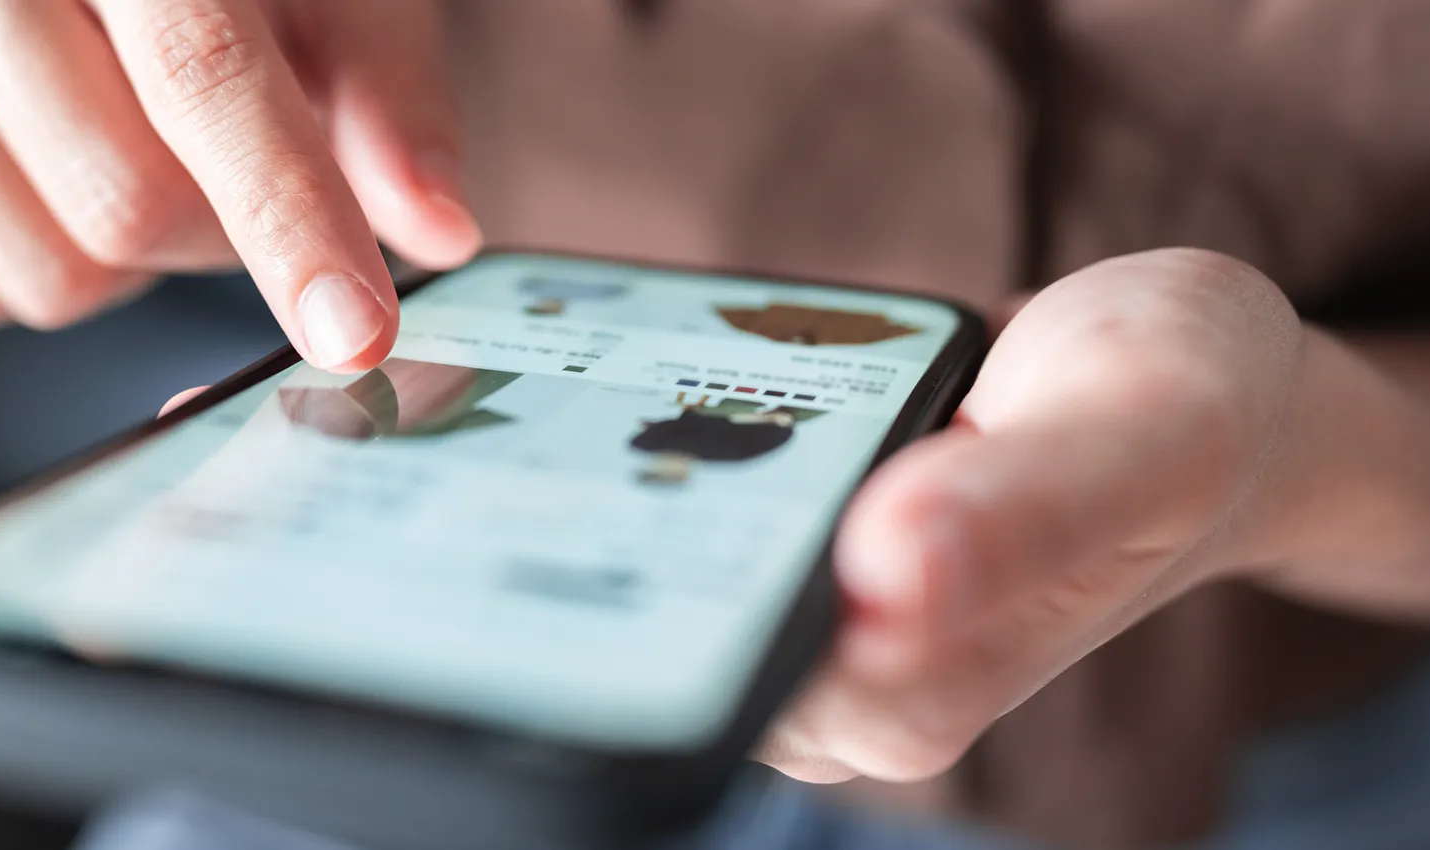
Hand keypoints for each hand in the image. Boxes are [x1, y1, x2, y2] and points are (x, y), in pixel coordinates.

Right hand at [0, 0, 480, 370]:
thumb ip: (391, 101)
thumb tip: (436, 228)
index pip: (200, 74)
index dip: (289, 214)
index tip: (353, 330)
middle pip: (121, 206)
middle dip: (219, 237)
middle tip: (241, 176)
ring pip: (45, 275)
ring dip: (132, 261)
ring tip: (139, 152)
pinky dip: (42, 260)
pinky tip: (53, 165)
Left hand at [156, 248, 1429, 782]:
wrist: (1185, 396)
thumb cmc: (1182, 412)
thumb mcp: (1137, 427)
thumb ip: (1019, 507)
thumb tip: (879, 568)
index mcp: (882, 686)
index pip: (663, 692)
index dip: (506, 660)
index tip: (341, 602)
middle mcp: (800, 682)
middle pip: (586, 653)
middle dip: (415, 596)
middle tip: (244, 507)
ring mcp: (765, 618)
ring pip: (575, 590)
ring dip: (430, 526)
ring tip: (270, 452)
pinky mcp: (743, 549)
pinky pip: (603, 522)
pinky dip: (505, 466)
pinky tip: (401, 404)